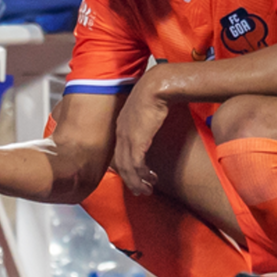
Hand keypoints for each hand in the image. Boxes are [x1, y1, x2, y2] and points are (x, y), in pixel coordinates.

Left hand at [113, 72, 167, 195]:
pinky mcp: (137, 141)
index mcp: (121, 125)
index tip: (136, 176)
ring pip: (127, 168)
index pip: (120, 152)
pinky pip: (136, 164)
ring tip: (146, 190)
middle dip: (130, 179)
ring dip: (137, 181)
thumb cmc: (155, 93)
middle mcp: (121, 133)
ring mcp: (127, 137)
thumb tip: (152, 122)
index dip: (127, 167)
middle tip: (140, 190)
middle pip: (121, 163)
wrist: (156, 86)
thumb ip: (145, 118)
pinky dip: (141, 175)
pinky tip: (150, 179)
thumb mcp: (146, 108)